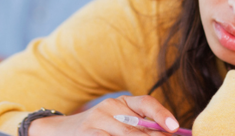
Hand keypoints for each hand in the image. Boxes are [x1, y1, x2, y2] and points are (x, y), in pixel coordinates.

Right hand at [29, 95, 181, 135]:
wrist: (60, 131)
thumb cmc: (98, 129)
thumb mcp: (118, 121)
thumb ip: (140, 126)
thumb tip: (168, 132)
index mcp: (122, 102)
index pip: (146, 103)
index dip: (161, 114)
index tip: (174, 127)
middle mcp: (109, 108)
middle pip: (139, 127)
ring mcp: (96, 122)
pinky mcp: (88, 135)